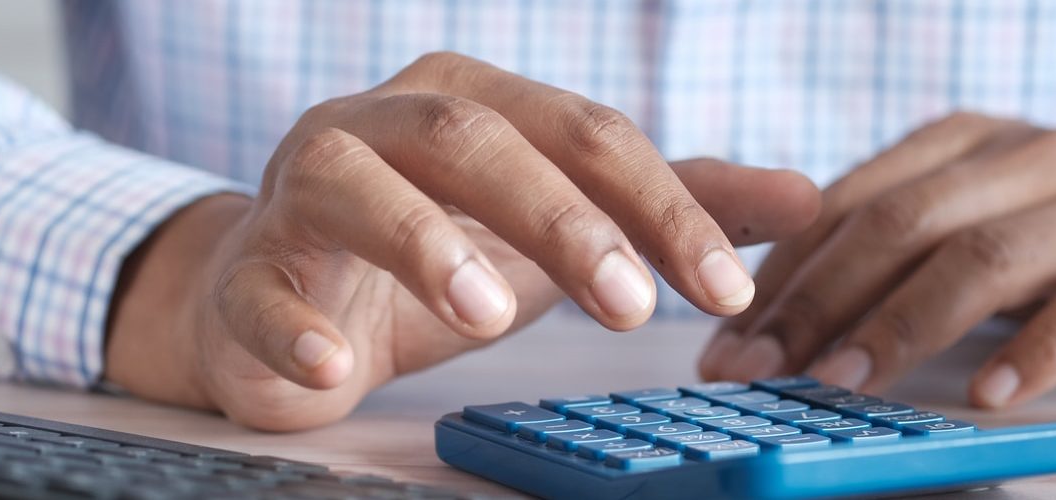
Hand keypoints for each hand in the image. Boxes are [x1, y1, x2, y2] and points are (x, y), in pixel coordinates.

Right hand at [105, 53, 820, 430]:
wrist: (288, 296)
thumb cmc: (436, 250)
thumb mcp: (561, 226)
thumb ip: (670, 208)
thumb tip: (808, 198)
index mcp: (473, 101)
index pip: (582, 132)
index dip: (660, 205)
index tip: (725, 287)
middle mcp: (383, 123)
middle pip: (475, 138)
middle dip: (560, 217)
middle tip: (631, 306)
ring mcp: (303, 190)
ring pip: (356, 184)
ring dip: (423, 243)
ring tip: (489, 314)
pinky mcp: (247, 271)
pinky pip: (259, 288)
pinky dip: (293, 327)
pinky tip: (335, 368)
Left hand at [699, 112, 1055, 407]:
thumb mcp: (973, 216)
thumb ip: (889, 244)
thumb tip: (768, 310)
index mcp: (965, 142)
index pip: (851, 202)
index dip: (782, 272)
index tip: (728, 338)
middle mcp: (1026, 159)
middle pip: (902, 224)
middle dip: (816, 300)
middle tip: (762, 367)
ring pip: (982, 258)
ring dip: (901, 325)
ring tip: (843, 383)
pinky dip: (1034, 350)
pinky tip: (986, 394)